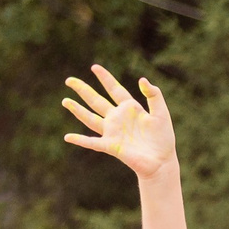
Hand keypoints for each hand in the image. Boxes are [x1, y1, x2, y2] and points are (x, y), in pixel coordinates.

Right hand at [62, 67, 178, 180]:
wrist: (162, 161)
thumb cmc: (163, 138)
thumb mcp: (161, 113)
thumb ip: (154, 95)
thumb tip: (142, 79)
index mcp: (129, 108)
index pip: (114, 89)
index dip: (105, 78)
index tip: (94, 67)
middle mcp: (117, 118)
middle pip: (96, 101)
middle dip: (83, 90)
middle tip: (69, 80)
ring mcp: (113, 132)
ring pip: (90, 119)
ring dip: (77, 110)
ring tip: (65, 101)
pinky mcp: (111, 146)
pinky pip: (93, 142)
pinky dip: (80, 140)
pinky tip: (68, 137)